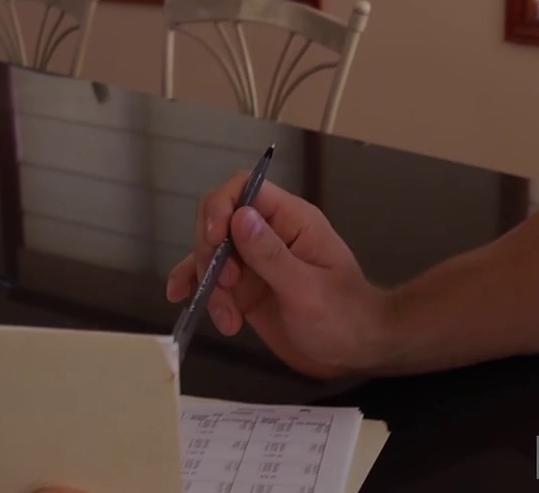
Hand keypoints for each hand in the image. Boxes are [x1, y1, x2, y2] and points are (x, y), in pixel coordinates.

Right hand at [166, 173, 387, 378]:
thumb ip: (271, 254)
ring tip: (227, 319)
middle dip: (210, 252)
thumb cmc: (344, 316)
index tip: (213, 240)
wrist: (355, 351)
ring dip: (207, 283)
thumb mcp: (306, 288)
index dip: (221, 207)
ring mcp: (255, 260)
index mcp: (291, 220)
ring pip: (211, 253)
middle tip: (226, 286)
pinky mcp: (246, 286)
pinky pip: (213, 278)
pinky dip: (197, 286)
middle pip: (218, 220)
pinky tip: (182, 298)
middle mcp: (269, 233)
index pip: (244, 188)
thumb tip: (238, 216)